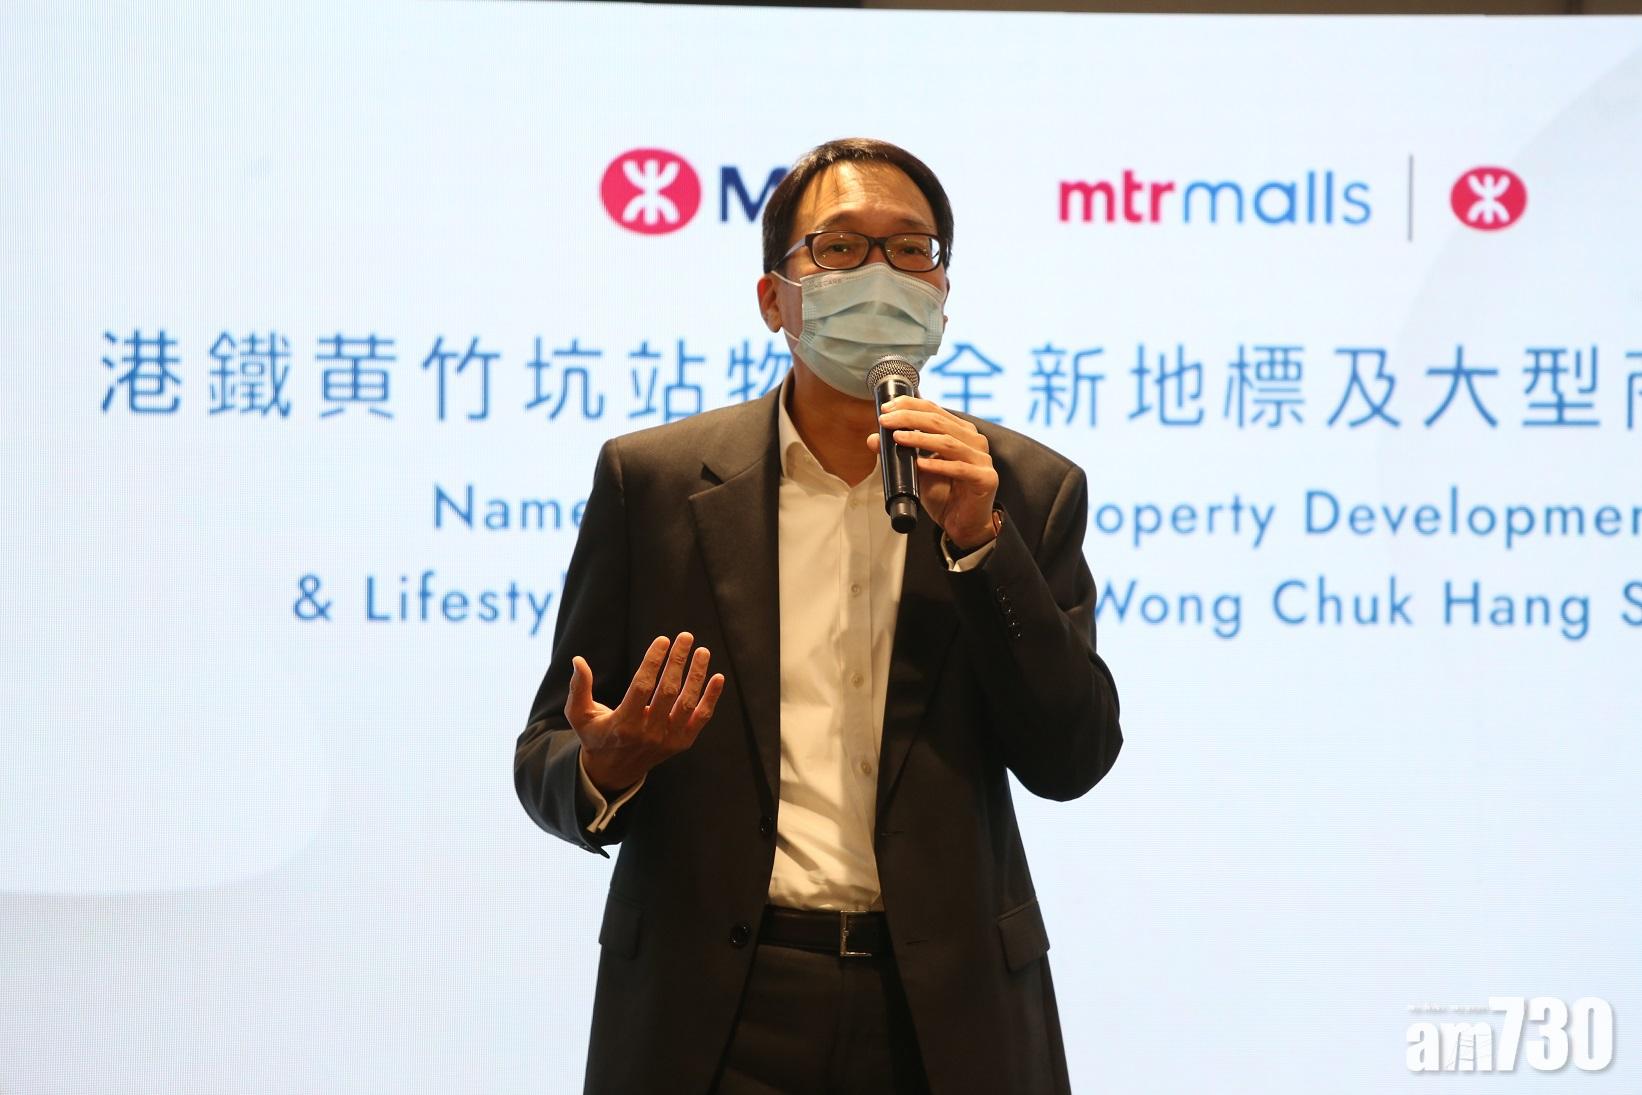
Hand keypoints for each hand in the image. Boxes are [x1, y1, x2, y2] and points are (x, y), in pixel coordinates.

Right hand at [565, 632, 724, 793]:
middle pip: (668, 691)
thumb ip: (579, 688)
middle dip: (677, 661)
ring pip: (687, 703)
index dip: (653, 662)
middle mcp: (648, 733)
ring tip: (702, 651)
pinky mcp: (681, 743)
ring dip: (697, 675)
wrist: (614, 771)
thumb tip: (578, 660)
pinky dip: (711, 698)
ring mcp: (667, 740)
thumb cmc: (596, 736)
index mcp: (623, 724)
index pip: (642, 687)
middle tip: (685, 637)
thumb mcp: (580, 715)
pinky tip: (718, 677)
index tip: (662, 640)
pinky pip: (701, 718)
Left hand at [869, 395, 999, 548]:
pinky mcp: (985, 479)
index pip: (935, 410)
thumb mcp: (916, 471)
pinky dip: (937, 465)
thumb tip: (873, 439)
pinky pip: (959, 468)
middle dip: (909, 418)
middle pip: (940, 422)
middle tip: (886, 420)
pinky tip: (919, 464)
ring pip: (948, 442)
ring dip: (920, 438)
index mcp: (961, 432)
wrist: (962, 525)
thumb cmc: (944, 495)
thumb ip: (899, 453)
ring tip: (898, 438)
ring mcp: (982, 459)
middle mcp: (974, 441)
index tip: (886, 408)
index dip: (910, 405)